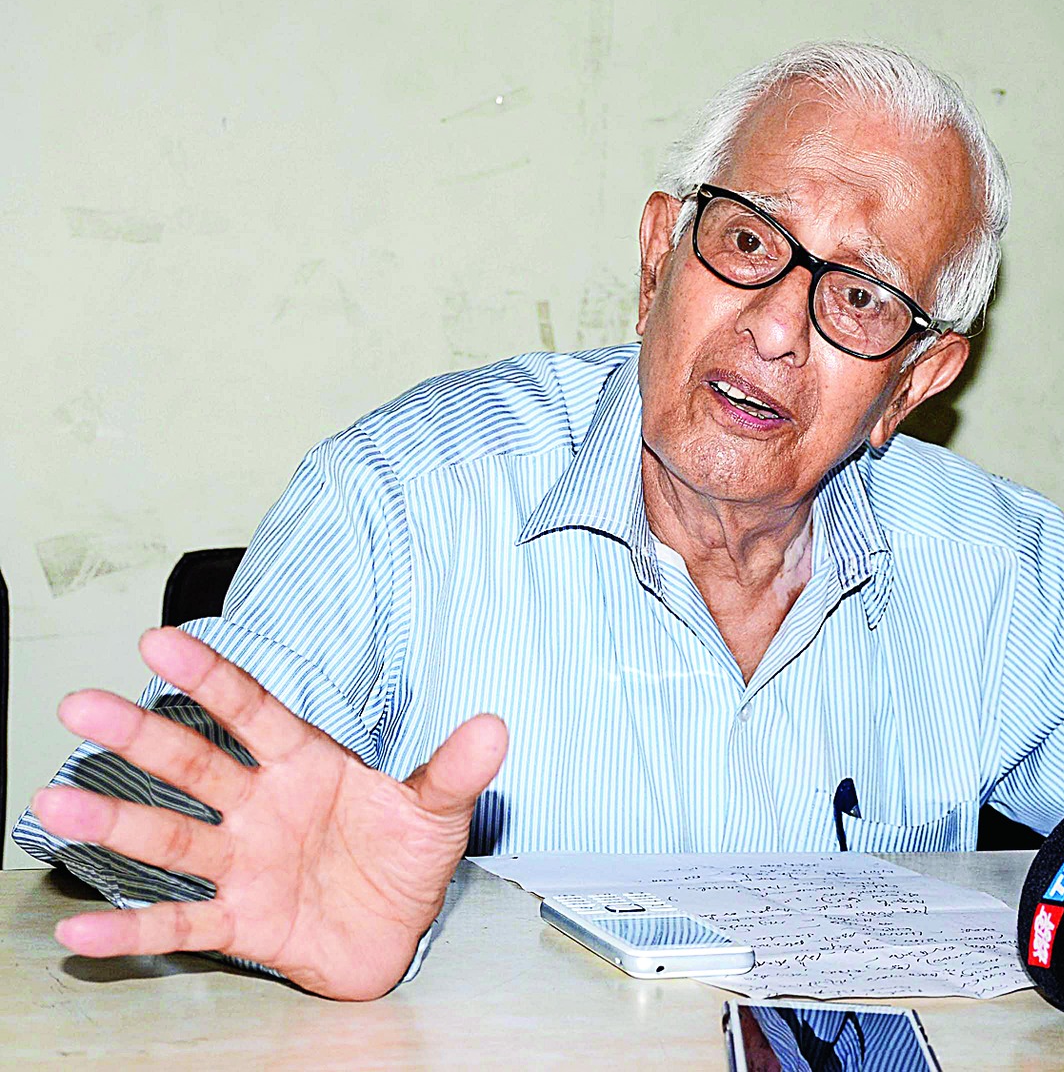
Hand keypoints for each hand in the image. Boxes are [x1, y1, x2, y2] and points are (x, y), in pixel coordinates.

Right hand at [31, 627, 507, 999]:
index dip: (212, 679)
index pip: (253, 712)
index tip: (163, 641)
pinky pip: (183, 925)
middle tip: (82, 703)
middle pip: (196, 766)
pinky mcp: (244, 923)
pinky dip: (134, 932)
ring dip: (118, 824)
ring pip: (175, 840)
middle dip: (141, 736)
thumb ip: (454, 770)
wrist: (397, 931)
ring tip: (57, 803)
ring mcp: (248, 865)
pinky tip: (79, 934)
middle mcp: (264, 808)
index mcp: (306, 765)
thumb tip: (495, 725)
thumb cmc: (405, 858)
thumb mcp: (438, 811)